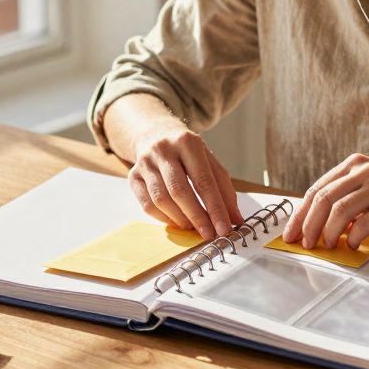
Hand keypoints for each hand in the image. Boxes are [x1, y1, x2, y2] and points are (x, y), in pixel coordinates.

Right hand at [128, 125, 242, 239]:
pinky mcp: (133, 175)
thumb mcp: (209, 161)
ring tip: (193, 228)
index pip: (204, 180)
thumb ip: (224, 188)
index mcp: (187, 142)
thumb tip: (235, 219)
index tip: (224, 229)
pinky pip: (147, 204)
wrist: (154, 133)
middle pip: (180, 190)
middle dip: (197, 217)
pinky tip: (176, 221)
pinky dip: (164, 218)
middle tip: (209, 234)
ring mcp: (145, 163)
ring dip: (180, 219)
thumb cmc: (186, 152)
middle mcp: (163, 149)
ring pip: (161, 199)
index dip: (215, 208)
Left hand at [282, 154, 368, 249]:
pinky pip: (363, 223)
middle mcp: (365, 170)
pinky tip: (352, 244)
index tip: (291, 232)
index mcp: (356, 164)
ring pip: (339, 210)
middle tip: (304, 243)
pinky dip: (352, 237)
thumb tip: (323, 222)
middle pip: (323, 199)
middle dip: (308, 225)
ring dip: (328, 232)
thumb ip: (351, 196)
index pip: (317, 188)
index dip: (300, 213)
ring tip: (327, 246)